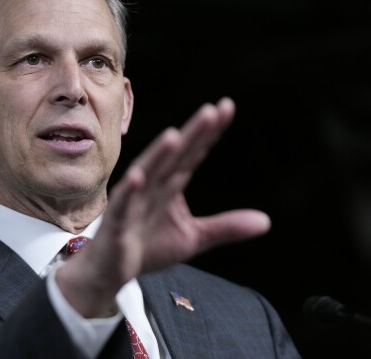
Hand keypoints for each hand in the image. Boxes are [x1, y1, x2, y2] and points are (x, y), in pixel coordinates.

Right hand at [57, 97, 270, 316]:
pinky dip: (129, 191)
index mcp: (170, 186)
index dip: (209, 133)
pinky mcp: (118, 222)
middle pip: (174, 158)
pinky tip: (137, 176)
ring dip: (158, 155)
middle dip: (191, 135)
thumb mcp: (194, 238)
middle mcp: (152, 187)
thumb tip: (266, 221)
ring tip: (174, 136)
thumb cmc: (147, 247)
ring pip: (147, 174)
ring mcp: (133, 202)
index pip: (193, 154)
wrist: (112, 270)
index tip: (226, 107)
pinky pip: (123, 205)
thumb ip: (226, 226)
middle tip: (211, 111)